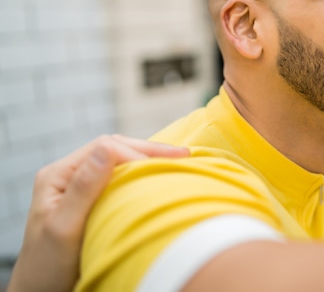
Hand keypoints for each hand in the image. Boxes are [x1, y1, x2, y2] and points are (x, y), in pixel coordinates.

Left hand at [7, 135, 188, 291]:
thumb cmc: (47, 268)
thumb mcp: (64, 228)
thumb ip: (83, 188)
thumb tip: (106, 147)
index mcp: (57, 175)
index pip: (104, 149)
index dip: (138, 154)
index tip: (167, 167)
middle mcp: (67, 175)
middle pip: (114, 148)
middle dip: (150, 150)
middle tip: (184, 155)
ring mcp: (78, 186)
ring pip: (118, 160)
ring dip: (147, 159)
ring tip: (177, 161)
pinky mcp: (90, 198)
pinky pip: (118, 176)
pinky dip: (141, 172)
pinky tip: (157, 176)